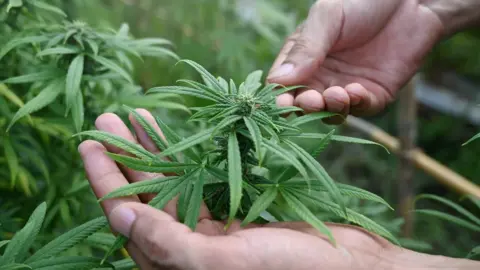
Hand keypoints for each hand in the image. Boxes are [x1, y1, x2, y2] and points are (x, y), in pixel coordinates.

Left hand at [79, 109, 478, 269]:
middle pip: (145, 199)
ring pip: (171, 187)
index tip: (90, 144)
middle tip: (107, 118)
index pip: (129, 220)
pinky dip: (188, 158)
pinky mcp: (233, 222)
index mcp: (178, 269)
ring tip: (136, 116)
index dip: (107, 181)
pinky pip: (200, 185)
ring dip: (153, 151)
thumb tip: (121, 214)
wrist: (355, 268)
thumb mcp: (228, 262)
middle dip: (125, 158)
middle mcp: (188, 254)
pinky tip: (179, 134)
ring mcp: (211, 237)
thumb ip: (171, 245)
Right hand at [267, 0, 444, 120]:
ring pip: (331, 112)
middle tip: (310, 100)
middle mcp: (322, 76)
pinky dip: (356, 105)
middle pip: (305, 103)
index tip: (282, 103)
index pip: (283, 84)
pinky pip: (361, 108)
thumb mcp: (327, 17)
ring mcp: (347, 86)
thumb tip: (277, 80)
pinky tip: (355, 91)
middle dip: (306, 106)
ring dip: (330, 109)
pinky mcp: (374, 94)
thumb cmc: (363, 1)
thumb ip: (305, 48)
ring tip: (336, 95)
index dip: (281, 96)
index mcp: (303, 57)